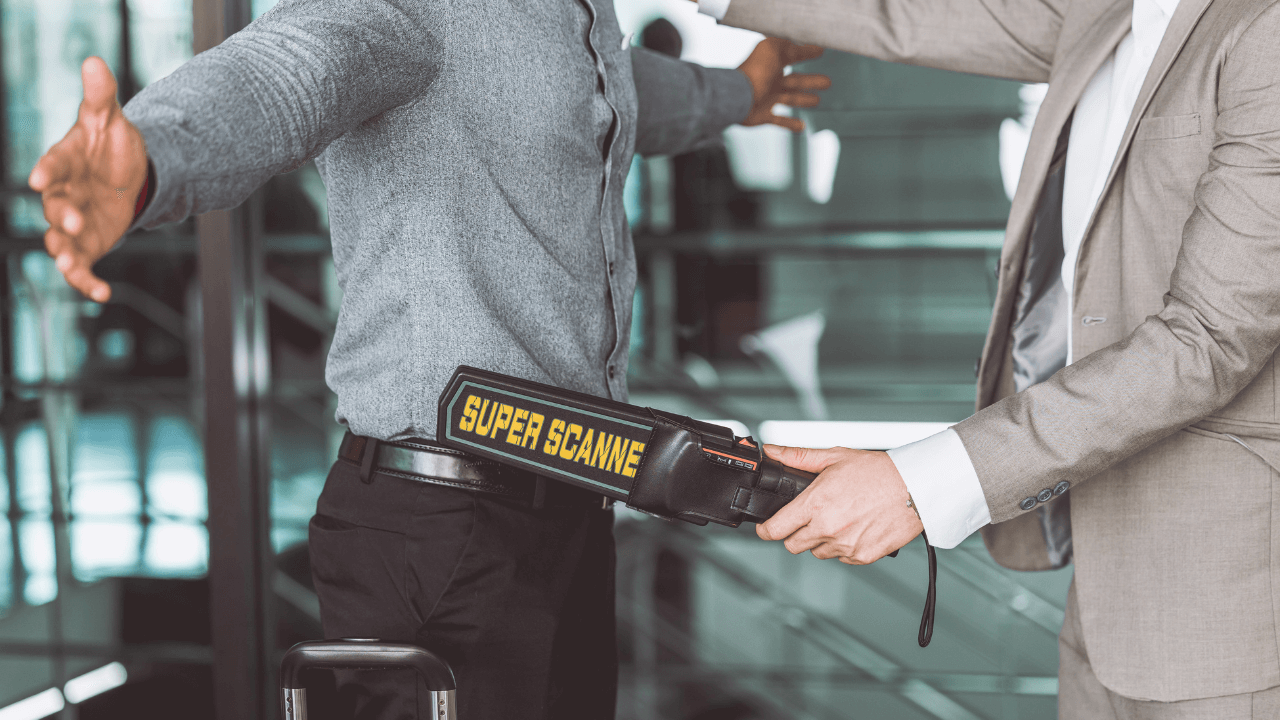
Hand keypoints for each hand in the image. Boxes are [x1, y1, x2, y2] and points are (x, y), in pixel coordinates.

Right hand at [28, 57, 147, 302]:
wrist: (129, 176)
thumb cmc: (110, 147)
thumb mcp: (109, 120)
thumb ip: (101, 97)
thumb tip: (95, 60)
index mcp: (64, 163)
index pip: (52, 166)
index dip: (47, 171)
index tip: (40, 178)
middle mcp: (61, 195)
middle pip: (54, 206)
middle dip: (60, 214)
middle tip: (70, 220)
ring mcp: (71, 224)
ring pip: (60, 240)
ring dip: (64, 252)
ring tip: (69, 262)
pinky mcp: (85, 247)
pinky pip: (82, 268)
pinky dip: (87, 283)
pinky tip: (103, 295)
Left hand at [737, 38, 830, 130]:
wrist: (738, 96)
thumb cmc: (755, 71)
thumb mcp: (774, 50)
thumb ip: (791, 48)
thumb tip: (809, 47)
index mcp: (772, 64)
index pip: (792, 56)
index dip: (806, 53)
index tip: (821, 51)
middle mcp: (769, 81)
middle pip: (796, 81)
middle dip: (811, 81)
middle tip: (828, 82)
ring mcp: (766, 99)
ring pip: (790, 99)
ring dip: (804, 100)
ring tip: (817, 101)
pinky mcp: (762, 116)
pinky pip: (779, 121)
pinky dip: (790, 124)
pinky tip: (802, 127)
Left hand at [757, 445, 923, 563]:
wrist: (915, 487)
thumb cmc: (878, 471)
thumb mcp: (834, 457)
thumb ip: (798, 456)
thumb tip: (773, 450)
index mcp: (815, 504)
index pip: (775, 530)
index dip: (766, 530)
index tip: (766, 528)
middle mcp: (828, 528)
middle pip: (793, 545)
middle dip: (795, 533)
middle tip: (808, 518)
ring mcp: (845, 545)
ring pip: (818, 552)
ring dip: (821, 539)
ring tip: (838, 518)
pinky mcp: (862, 556)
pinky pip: (842, 557)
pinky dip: (843, 546)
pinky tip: (854, 527)